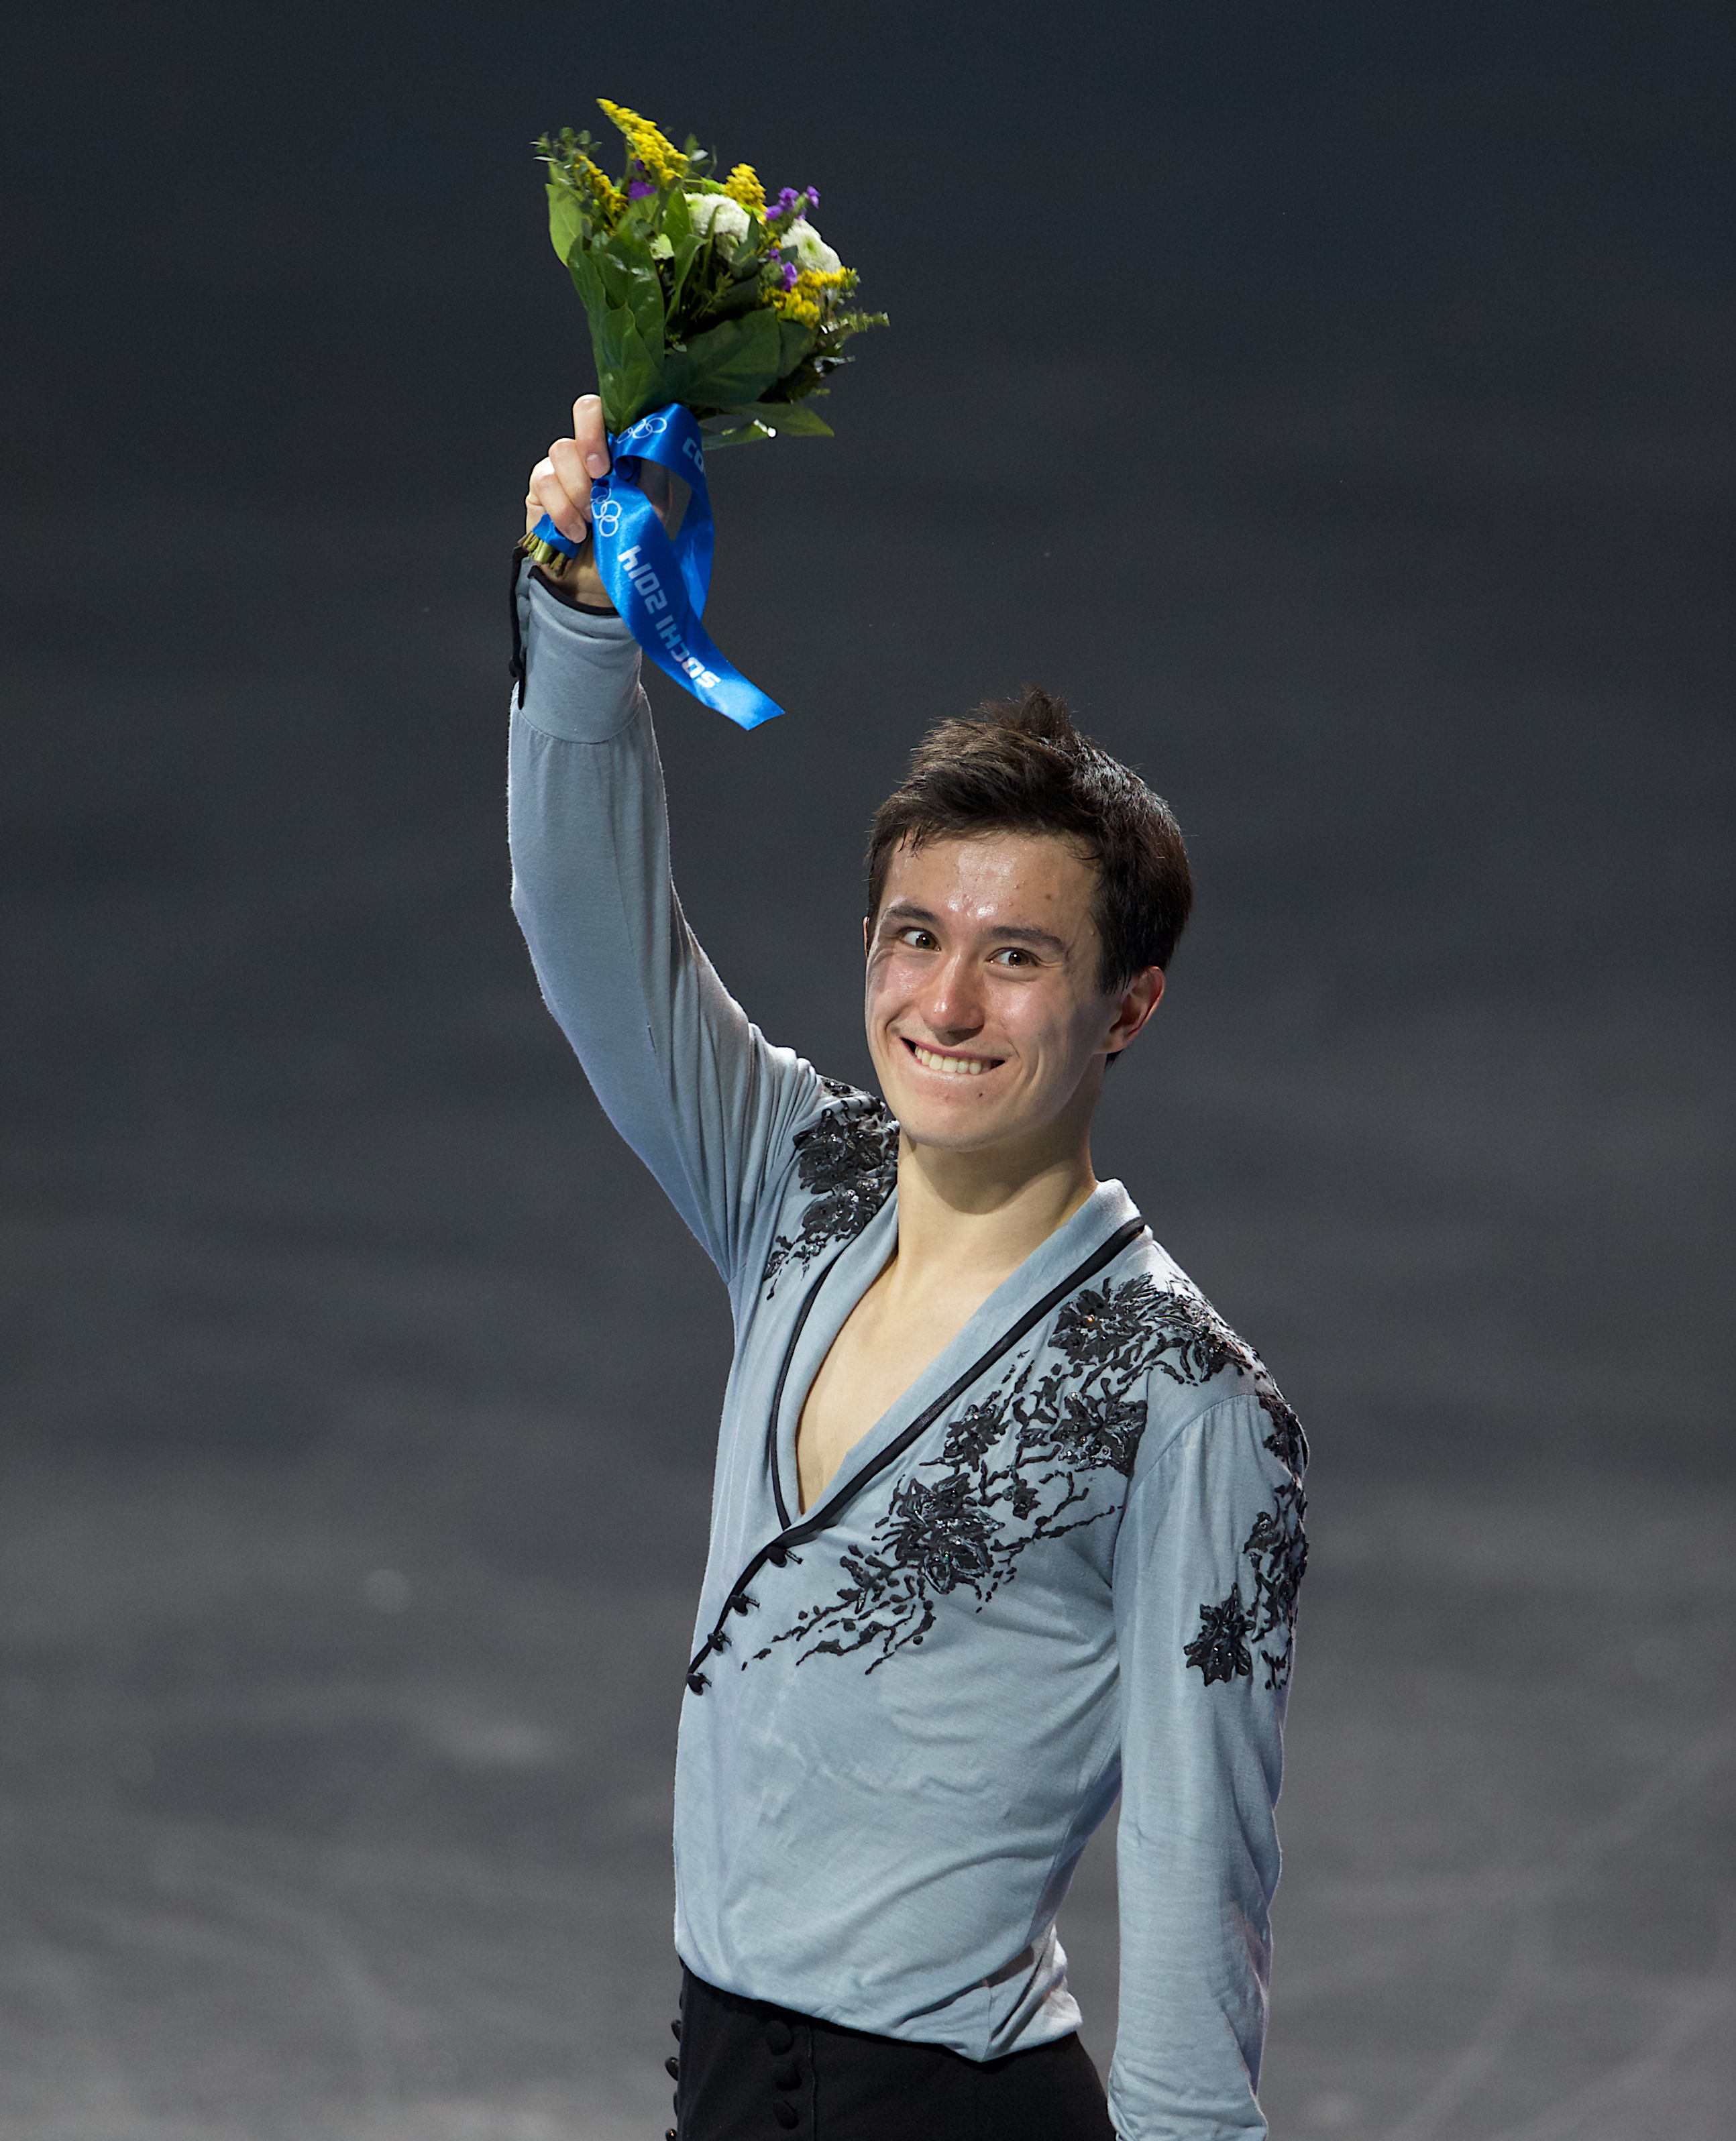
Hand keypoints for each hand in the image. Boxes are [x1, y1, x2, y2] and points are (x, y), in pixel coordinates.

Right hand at [525, 394, 689, 611]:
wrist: (598, 586)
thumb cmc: (629, 544)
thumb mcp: (654, 507)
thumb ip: (655, 467)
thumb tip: (658, 430)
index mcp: (624, 448)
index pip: (617, 408)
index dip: (615, 419)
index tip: (616, 454)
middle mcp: (593, 449)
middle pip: (585, 411)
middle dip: (592, 441)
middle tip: (601, 475)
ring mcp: (565, 465)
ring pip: (562, 451)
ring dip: (579, 490)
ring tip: (592, 521)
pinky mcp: (542, 488)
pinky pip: (544, 481)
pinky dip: (561, 509)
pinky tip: (575, 532)